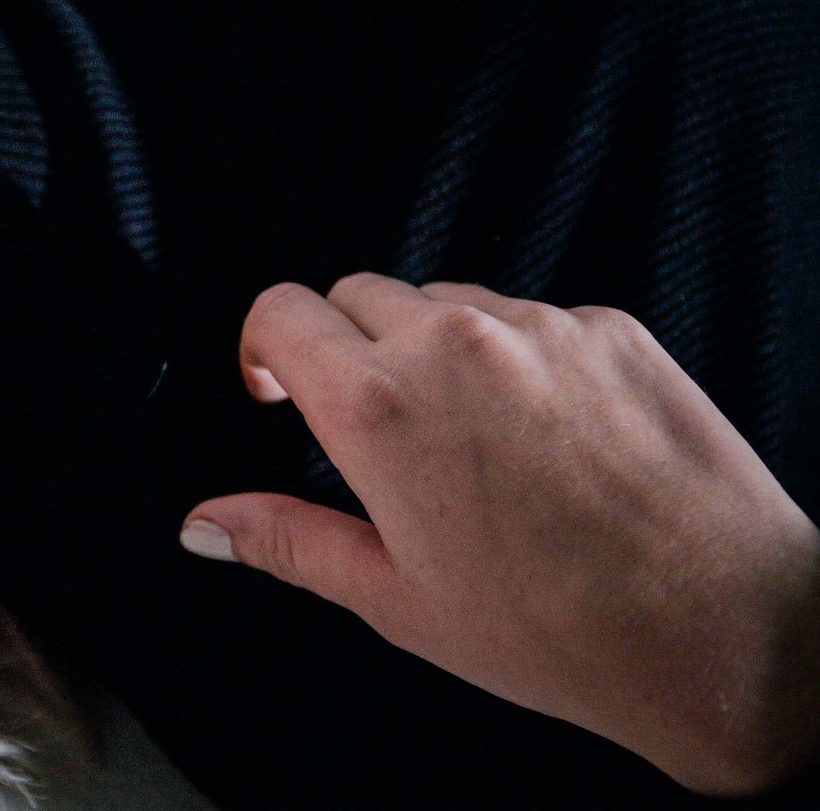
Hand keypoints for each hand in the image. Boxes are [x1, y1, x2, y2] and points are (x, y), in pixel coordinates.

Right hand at [184, 273, 819, 794]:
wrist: (724, 633)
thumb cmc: (558, 633)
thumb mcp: (396, 599)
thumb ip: (286, 541)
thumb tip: (203, 525)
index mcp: (378, 408)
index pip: (281, 310)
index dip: (266, 346)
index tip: (278, 386)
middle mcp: (450, 346)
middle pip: (357, 293)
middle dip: (348, 348)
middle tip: (378, 430)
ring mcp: (537, 328)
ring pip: (445, 302)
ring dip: (435, 349)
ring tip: (474, 443)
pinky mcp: (610, 327)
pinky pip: (532, 318)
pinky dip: (518, 359)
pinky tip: (549, 438)